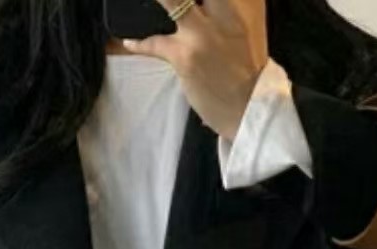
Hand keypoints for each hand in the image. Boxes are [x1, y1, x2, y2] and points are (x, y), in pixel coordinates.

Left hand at [120, 0, 267, 141]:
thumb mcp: (241, 29)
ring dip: (157, 0)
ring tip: (133, 3)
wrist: (249, 110)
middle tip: (166, 0)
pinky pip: (154, 43)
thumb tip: (194, 5)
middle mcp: (226, 10)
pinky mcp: (186, 56)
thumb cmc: (245, 69)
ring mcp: (204, 33)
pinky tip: (127, 41)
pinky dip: (138, 43)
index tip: (187, 0)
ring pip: (173, 1)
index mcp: (241, 4)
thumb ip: (222, 9)